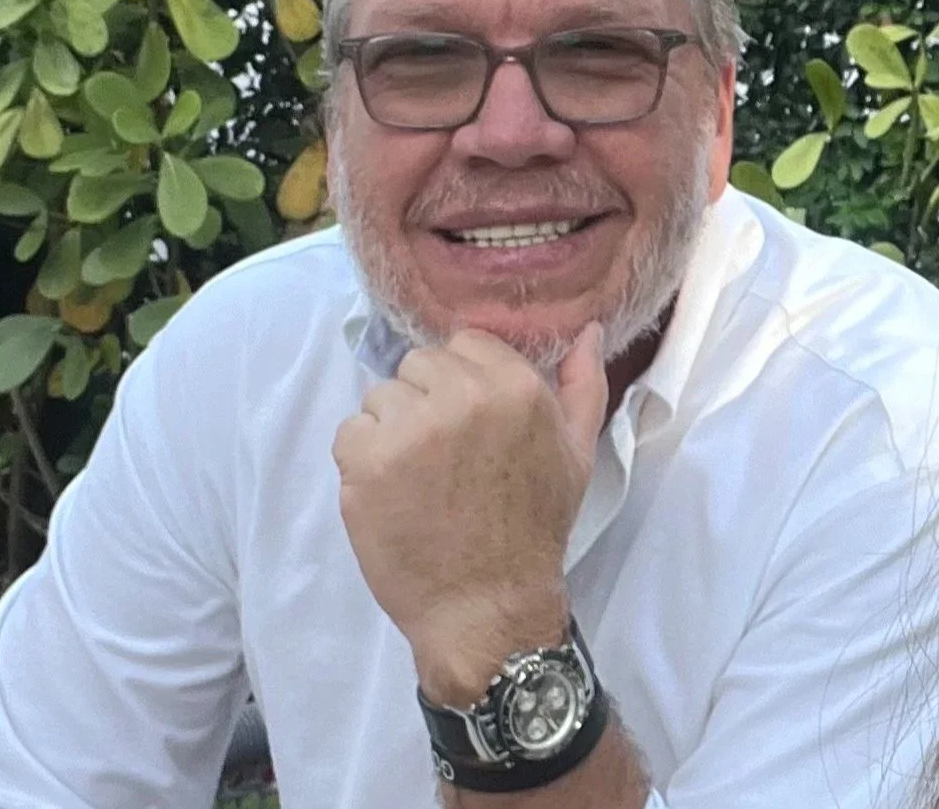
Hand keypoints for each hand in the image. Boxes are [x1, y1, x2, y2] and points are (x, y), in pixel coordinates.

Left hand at [332, 322, 607, 705]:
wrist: (488, 609)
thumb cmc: (533, 530)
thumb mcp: (577, 454)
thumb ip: (583, 384)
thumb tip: (589, 328)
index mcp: (515, 386)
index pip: (464, 343)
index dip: (462, 384)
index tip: (470, 426)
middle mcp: (461, 397)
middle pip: (418, 365)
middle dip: (426, 402)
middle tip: (444, 457)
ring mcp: (409, 428)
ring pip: (381, 397)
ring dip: (392, 431)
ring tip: (417, 479)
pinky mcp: (366, 461)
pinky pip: (350, 432)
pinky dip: (362, 461)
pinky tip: (390, 494)